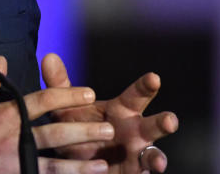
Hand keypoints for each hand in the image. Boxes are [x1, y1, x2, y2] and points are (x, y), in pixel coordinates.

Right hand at [0, 56, 114, 173]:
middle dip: (83, 129)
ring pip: (53, 163)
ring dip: (79, 163)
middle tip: (107, 127)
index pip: (42, 100)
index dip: (67, 95)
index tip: (88, 92)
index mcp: (4, 114)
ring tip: (101, 162)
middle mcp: (12, 138)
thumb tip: (1, 60)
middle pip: (55, 132)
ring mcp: (14, 162)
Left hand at [41, 54, 178, 173]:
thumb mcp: (67, 106)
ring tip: (159, 161)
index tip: (154, 78)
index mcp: (122, 110)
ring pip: (152, 154)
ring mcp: (135, 154)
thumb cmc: (79, 126)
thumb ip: (60, 85)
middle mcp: (135, 130)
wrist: (76, 158)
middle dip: (162, 122)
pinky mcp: (132, 172)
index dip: (145, 86)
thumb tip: (49, 58)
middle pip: (153, 125)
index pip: (136, 95)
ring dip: (157, 157)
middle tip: (171, 120)